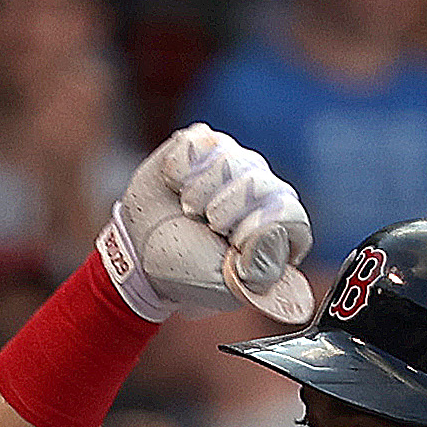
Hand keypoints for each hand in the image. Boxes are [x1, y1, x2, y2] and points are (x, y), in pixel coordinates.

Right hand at [99, 124, 311, 324]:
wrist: (139, 253)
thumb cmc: (183, 270)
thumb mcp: (222, 285)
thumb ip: (258, 270)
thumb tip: (276, 235)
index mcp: (275, 229)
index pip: (288, 216)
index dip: (257, 228)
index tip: (230, 242)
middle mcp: (262, 191)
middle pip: (259, 184)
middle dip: (224, 210)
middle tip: (205, 226)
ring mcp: (234, 163)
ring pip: (228, 159)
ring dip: (198, 192)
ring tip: (187, 211)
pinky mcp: (205, 144)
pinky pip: (200, 142)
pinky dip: (180, 169)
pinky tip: (175, 187)